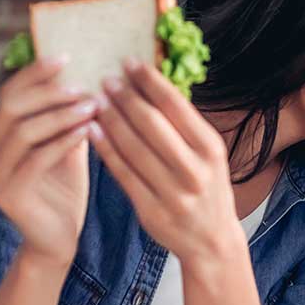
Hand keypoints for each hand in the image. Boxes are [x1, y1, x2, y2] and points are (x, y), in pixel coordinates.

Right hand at [0, 56, 96, 268]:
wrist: (58, 244)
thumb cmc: (64, 195)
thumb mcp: (66, 150)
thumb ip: (66, 121)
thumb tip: (83, 81)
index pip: (9, 96)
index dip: (33, 74)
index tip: (64, 57)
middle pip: (11, 108)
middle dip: (49, 92)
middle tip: (83, 86)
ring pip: (24, 131)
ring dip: (61, 114)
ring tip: (92, 105)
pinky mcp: (10, 196)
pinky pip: (37, 159)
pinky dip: (64, 140)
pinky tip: (88, 131)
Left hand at [90, 59, 240, 264]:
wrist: (212, 242)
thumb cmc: (206, 189)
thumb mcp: (207, 155)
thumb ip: (183, 126)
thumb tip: (148, 83)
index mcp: (210, 148)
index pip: (176, 105)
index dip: (149, 81)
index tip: (129, 62)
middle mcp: (195, 170)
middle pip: (152, 123)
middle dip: (125, 97)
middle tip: (105, 79)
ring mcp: (173, 193)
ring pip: (133, 148)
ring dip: (111, 120)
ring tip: (96, 101)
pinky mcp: (151, 211)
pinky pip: (123, 174)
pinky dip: (105, 150)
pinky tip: (93, 132)